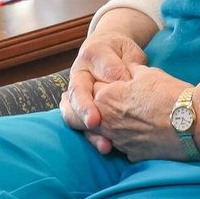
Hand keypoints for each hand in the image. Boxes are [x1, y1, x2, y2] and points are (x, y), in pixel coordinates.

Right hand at [59, 29, 147, 152]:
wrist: (111, 52)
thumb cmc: (119, 51)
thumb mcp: (124, 50)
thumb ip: (119, 65)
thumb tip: (120, 80)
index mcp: (88, 60)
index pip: (93, 72)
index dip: (98, 88)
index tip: (107, 99)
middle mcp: (79, 80)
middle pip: (76, 98)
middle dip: (85, 112)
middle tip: (94, 123)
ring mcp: (80, 98)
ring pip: (76, 117)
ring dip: (91, 133)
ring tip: (105, 145)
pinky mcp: (86, 114)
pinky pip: (86, 128)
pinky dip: (96, 138)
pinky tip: (108, 147)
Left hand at [86, 64, 191, 161]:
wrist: (192, 123)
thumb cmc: (170, 94)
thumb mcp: (147, 73)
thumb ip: (129, 72)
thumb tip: (124, 70)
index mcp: (106, 97)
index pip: (90, 88)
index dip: (100, 83)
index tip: (107, 82)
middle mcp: (106, 122)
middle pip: (82, 117)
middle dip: (87, 110)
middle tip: (98, 105)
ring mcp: (117, 141)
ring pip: (101, 133)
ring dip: (107, 124)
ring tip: (123, 117)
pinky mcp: (132, 154)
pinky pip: (121, 144)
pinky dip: (125, 137)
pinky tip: (138, 131)